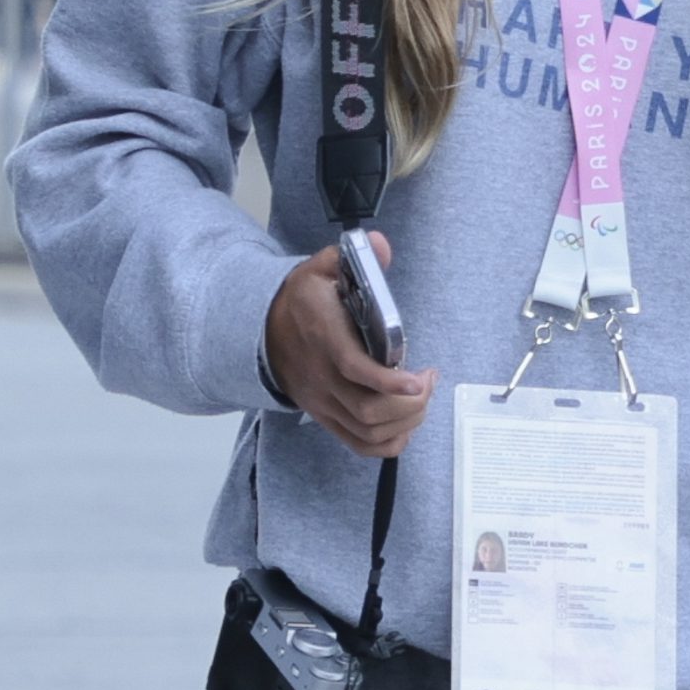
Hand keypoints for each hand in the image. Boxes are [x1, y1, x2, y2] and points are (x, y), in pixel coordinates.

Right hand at [265, 237, 436, 457]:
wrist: (263, 331)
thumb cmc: (301, 301)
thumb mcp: (320, 268)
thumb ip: (354, 257)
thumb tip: (381, 245)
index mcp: (324, 338)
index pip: (353, 368)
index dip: (388, 381)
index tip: (419, 378)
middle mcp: (322, 377)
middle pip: (368, 410)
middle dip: (410, 403)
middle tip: (427, 381)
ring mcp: (323, 402)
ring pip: (368, 431)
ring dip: (405, 421)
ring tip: (420, 397)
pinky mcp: (326, 416)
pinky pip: (359, 444)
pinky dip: (388, 443)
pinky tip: (405, 423)